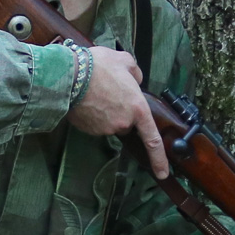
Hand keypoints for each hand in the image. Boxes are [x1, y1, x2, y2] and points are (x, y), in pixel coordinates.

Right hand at [69, 47, 168, 178]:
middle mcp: (123, 123)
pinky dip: (92, 114)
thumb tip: (136, 80)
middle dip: (121, 112)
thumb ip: (135, 72)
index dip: (159, 158)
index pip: (152, 139)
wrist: (70, 75)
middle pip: (126, 123)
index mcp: (137, 108)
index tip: (163, 173)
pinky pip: (94, 124)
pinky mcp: (89, 129)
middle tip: (110, 92)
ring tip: (95, 91)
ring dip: (105, 111)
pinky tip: (86, 98)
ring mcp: (104, 128)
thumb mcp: (124, 61)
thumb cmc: (99, 67)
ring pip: (109, 123)